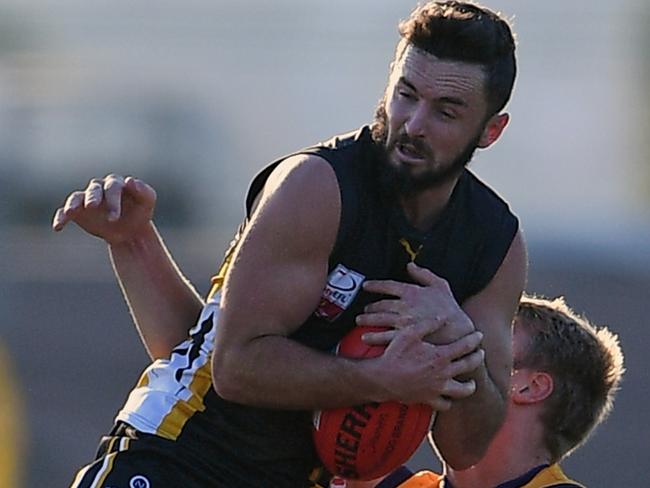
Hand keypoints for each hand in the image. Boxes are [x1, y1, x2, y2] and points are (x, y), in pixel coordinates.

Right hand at [52, 174, 155, 244]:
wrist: (130, 231)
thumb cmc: (140, 212)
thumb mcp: (147, 202)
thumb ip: (143, 190)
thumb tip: (130, 180)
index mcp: (116, 183)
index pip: (112, 187)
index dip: (113, 200)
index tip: (115, 217)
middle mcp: (99, 188)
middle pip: (94, 190)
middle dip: (93, 198)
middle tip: (93, 207)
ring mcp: (86, 199)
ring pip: (76, 197)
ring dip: (72, 203)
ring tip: (70, 212)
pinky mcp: (77, 212)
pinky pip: (65, 212)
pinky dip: (61, 217)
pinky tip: (58, 227)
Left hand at [356, 262, 474, 344]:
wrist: (459, 332)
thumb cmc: (450, 308)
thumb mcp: (441, 286)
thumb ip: (424, 274)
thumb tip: (410, 265)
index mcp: (411, 292)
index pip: (387, 285)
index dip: (374, 285)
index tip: (366, 286)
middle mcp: (404, 306)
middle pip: (380, 304)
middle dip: (370, 306)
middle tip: (364, 308)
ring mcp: (403, 322)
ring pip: (379, 319)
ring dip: (367, 319)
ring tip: (360, 321)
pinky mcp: (404, 337)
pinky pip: (384, 336)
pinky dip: (373, 336)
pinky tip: (364, 337)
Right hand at [368, 327, 484, 409]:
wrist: (382, 378)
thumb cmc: (395, 354)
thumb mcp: (409, 333)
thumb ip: (428, 324)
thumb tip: (443, 317)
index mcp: (440, 356)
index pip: (465, 346)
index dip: (474, 339)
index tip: (479, 335)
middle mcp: (443, 373)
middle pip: (469, 366)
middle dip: (477, 358)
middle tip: (480, 353)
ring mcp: (437, 388)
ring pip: (463, 391)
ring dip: (470, 385)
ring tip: (471, 382)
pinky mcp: (429, 399)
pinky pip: (445, 404)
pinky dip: (449, 401)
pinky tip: (449, 396)